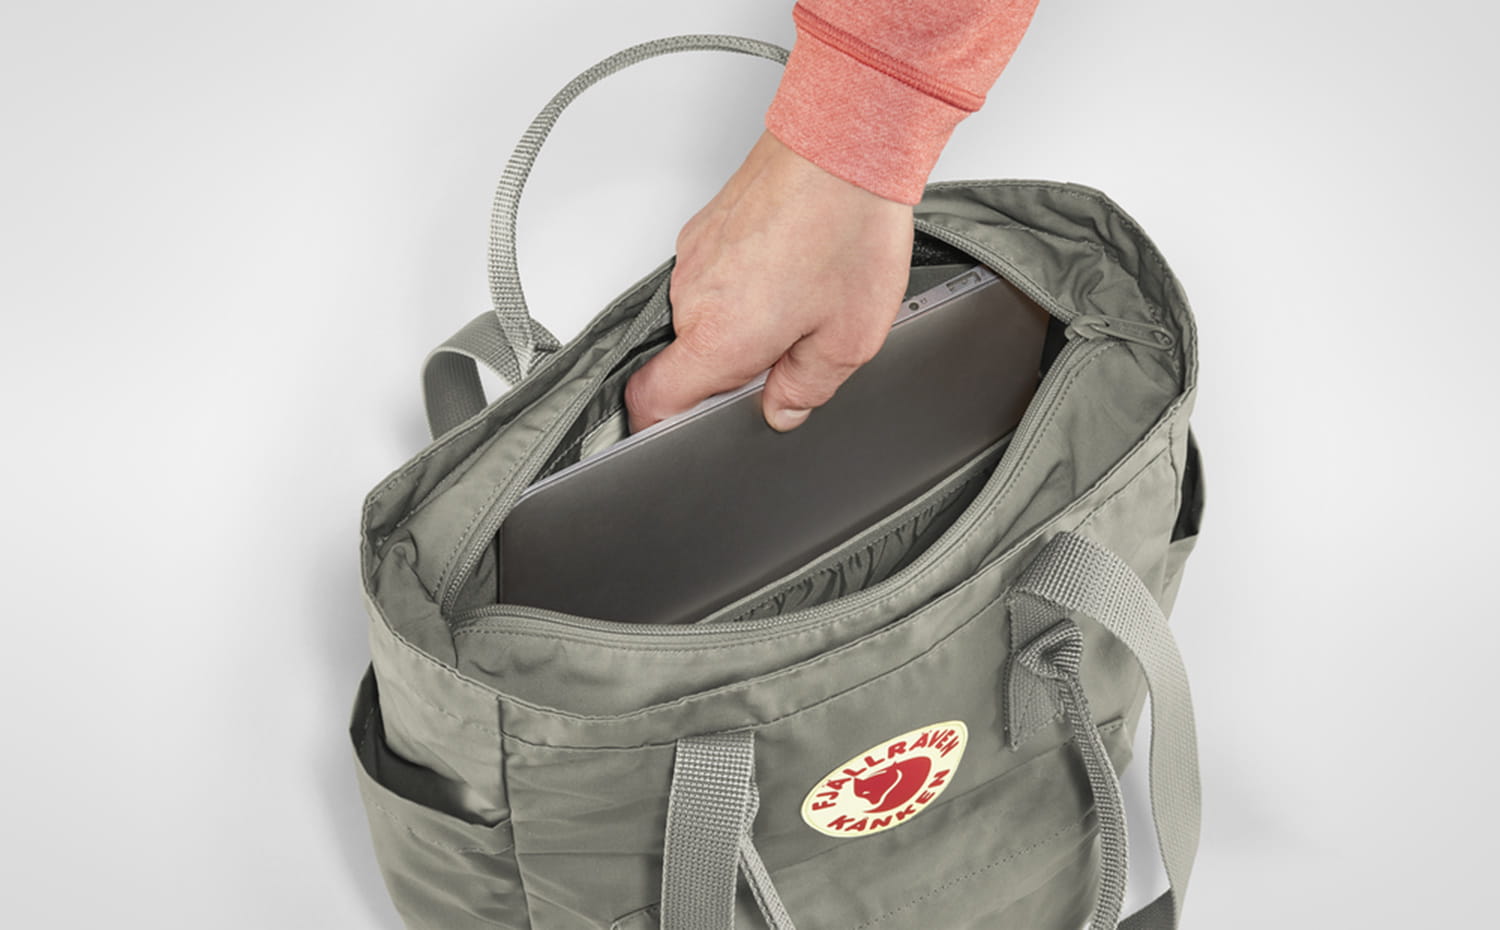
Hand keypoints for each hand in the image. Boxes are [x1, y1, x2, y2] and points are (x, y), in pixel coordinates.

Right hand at [624, 129, 914, 433]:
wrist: (845, 143)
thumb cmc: (848, 230)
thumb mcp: (848, 339)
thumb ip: (806, 388)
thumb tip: (783, 409)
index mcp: (718, 337)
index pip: (650, 400)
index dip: (656, 427)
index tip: (678, 431)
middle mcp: (693, 297)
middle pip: (688, 358)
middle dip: (733, 365)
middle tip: (788, 348)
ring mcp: (694, 256)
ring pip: (704, 314)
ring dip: (743, 318)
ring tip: (802, 296)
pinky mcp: (706, 227)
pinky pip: (714, 274)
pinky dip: (745, 281)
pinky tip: (792, 265)